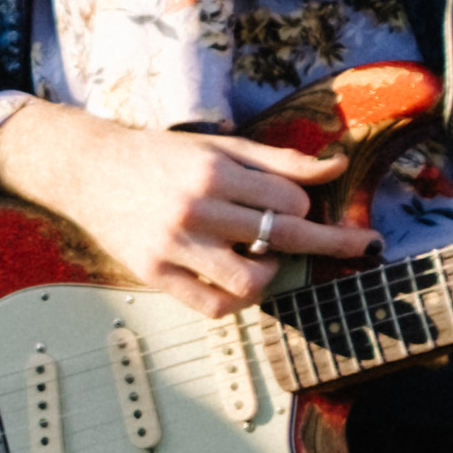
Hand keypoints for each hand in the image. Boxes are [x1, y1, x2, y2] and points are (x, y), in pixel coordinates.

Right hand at [0, 99, 363, 311]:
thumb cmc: (158, 157)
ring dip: (269, 272)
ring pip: (251, 278)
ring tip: (261, 260)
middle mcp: (195, 209)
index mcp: (212, 171)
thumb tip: (336, 165)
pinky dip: (236, 300)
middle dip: (332, 241)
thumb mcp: (217, 147)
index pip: (290, 199)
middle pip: (283, 236)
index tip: (297, 207)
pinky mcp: (154, 274)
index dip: (302, 205)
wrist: (87, 171)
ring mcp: (174, 246)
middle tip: (365, 246)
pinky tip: (236, 283)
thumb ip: (277, 160)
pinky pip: (213, 305)